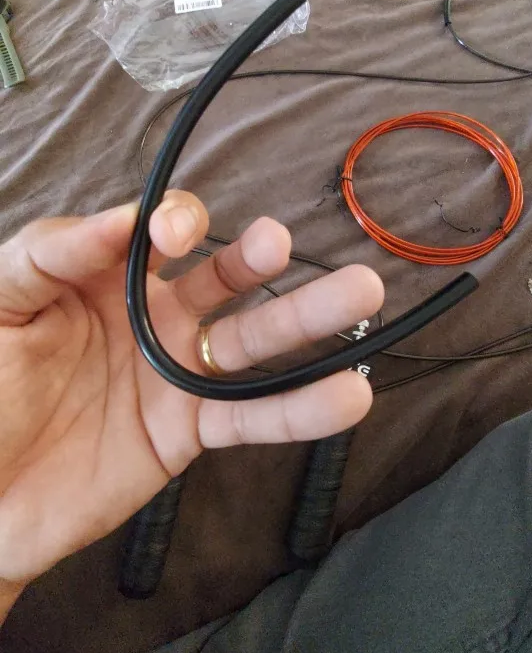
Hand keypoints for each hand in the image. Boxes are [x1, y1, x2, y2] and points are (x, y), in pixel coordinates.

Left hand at [0, 192, 382, 602]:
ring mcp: (176, 376)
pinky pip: (252, 418)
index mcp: (104, 277)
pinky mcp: (187, 433)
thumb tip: (119, 219)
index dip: (175, 222)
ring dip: (308, 318)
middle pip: (223, 277)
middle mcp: (152, 318)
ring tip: (362, 294)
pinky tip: (349, 395)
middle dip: (257, 258)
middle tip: (281, 244)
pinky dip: (302, 410)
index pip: (158, 233)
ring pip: (253, 341)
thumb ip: (48, 254)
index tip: (172, 236)